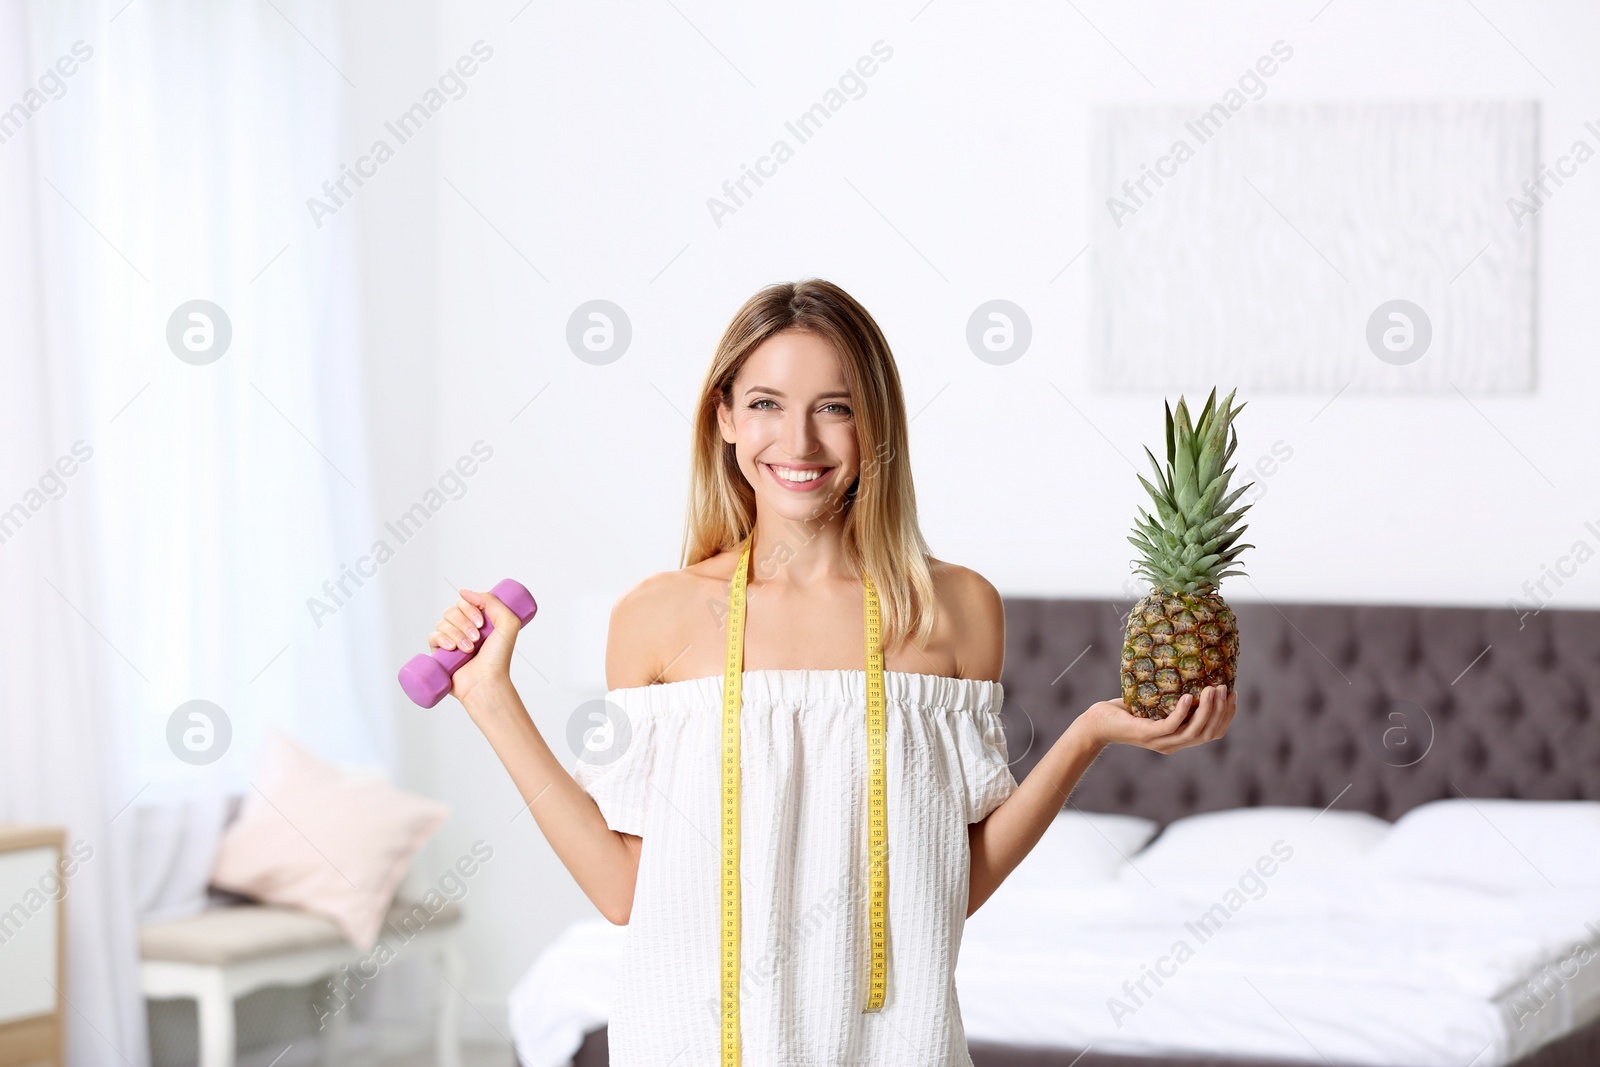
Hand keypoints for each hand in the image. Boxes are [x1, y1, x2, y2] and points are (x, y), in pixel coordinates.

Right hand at [426, 587, 521, 705]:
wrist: (486, 681)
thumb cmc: (499, 657)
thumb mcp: (508, 623)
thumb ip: (493, 601)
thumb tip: (464, 592)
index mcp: (477, 620)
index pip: (464, 601)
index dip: (470, 608)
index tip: (481, 623)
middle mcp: (463, 628)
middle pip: (452, 610)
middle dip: (464, 623)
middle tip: (476, 638)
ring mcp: (450, 640)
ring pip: (442, 622)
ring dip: (457, 634)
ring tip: (468, 649)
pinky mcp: (438, 652)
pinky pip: (432, 636)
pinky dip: (442, 639)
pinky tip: (452, 649)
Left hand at [1075, 685, 1235, 755]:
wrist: (1098, 723)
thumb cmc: (1127, 711)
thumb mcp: (1157, 703)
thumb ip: (1175, 698)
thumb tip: (1194, 672)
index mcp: (1179, 739)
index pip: (1213, 733)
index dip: (1227, 716)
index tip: (1233, 695)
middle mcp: (1173, 744)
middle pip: (1208, 733)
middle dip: (1221, 711)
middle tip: (1224, 688)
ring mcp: (1160, 741)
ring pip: (1194, 732)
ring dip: (1207, 710)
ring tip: (1212, 689)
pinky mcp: (1147, 735)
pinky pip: (1171, 726)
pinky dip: (1183, 712)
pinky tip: (1188, 697)